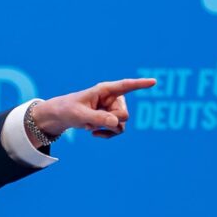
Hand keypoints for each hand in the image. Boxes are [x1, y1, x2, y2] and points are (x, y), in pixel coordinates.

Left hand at [29, 78, 156, 143]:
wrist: (62, 116)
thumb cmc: (68, 110)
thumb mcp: (79, 115)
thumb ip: (97, 118)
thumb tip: (116, 124)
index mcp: (105, 90)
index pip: (125, 86)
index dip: (140, 84)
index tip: (154, 81)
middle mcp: (113, 98)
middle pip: (124, 114)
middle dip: (110, 122)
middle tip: (92, 122)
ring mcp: (113, 109)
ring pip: (122, 124)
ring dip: (107, 129)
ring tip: (90, 127)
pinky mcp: (112, 119)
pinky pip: (118, 130)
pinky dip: (107, 134)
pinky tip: (94, 134)